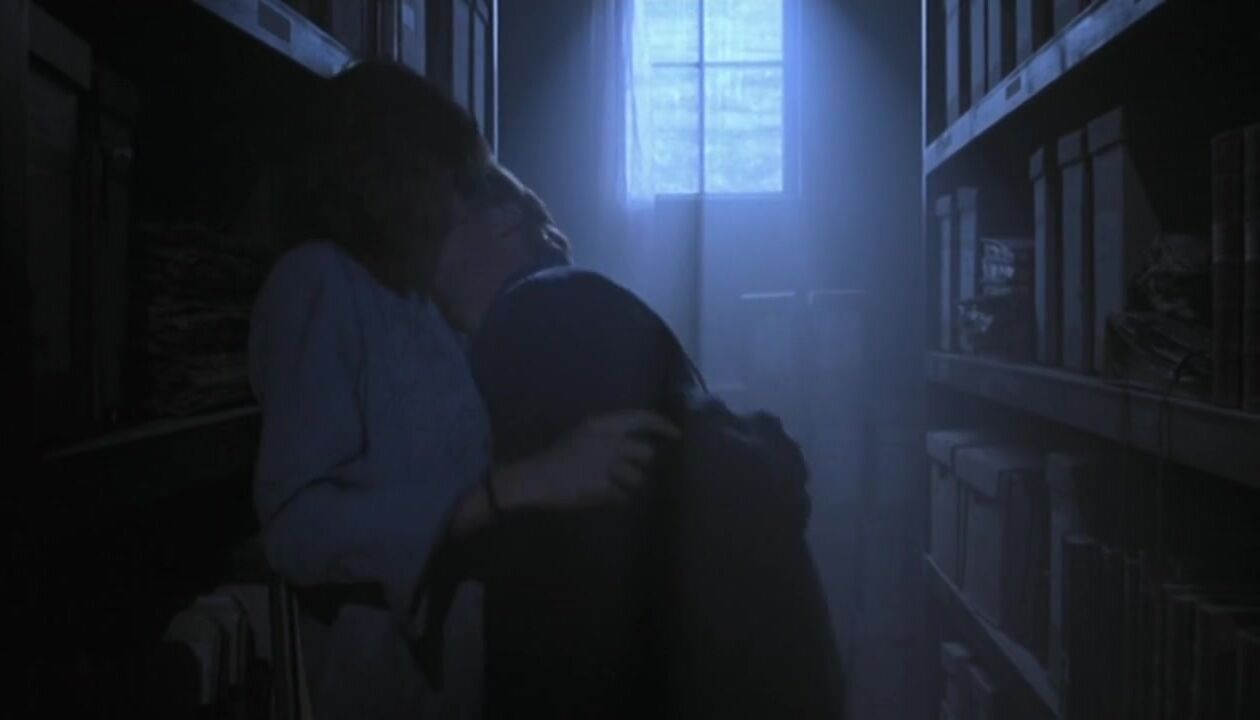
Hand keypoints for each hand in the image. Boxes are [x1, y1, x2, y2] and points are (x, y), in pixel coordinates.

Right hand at [498, 410, 680, 511]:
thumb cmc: (559, 455)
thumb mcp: (585, 434)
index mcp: (602, 424)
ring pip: (638, 479)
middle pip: (646, 453)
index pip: (642, 418)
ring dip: (631, 484)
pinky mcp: (602, 488)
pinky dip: (618, 498)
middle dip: (642, 465)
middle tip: (630, 470)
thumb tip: (639, 443)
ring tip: (614, 485)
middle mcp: (608, 442)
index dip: (663, 425)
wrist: (535, 478)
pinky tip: (605, 495)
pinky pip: (623, 496)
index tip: (677, 435)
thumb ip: (610, 435)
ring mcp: (606, 466)